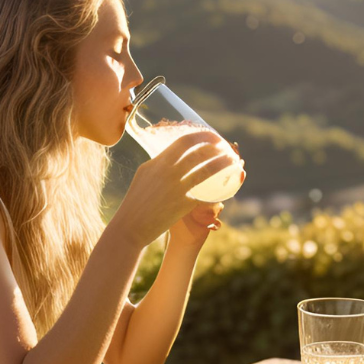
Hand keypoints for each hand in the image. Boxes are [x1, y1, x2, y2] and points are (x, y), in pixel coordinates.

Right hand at [114, 130, 237, 248]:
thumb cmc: (136, 202)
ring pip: (206, 171)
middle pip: (198, 153)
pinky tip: (226, 186)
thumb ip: (159, 165)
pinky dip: (218, 188)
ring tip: (233, 162)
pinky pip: (205, 193)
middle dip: (216, 147)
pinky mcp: (182, 204)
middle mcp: (167, 172)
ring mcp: (176, 188)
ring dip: (223, 164)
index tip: (213, 136)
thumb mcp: (145, 176)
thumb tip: (173, 156)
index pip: (183, 142)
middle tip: (226, 148)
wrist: (130, 227)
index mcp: (157, 162)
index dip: (202, 136)